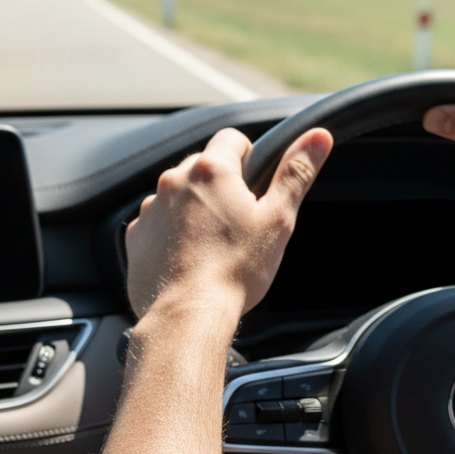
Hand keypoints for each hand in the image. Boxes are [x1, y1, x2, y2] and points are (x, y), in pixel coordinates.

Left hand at [125, 126, 332, 320]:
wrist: (188, 316)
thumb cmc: (235, 270)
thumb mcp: (278, 218)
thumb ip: (297, 172)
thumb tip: (318, 137)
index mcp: (212, 171)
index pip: (232, 139)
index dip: (249, 157)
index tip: (255, 185)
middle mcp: (175, 181)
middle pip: (204, 165)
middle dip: (222, 185)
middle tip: (240, 219)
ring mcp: (151, 208)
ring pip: (179, 193)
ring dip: (195, 207)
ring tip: (214, 242)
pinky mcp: (136, 236)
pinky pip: (158, 221)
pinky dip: (172, 232)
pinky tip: (191, 255)